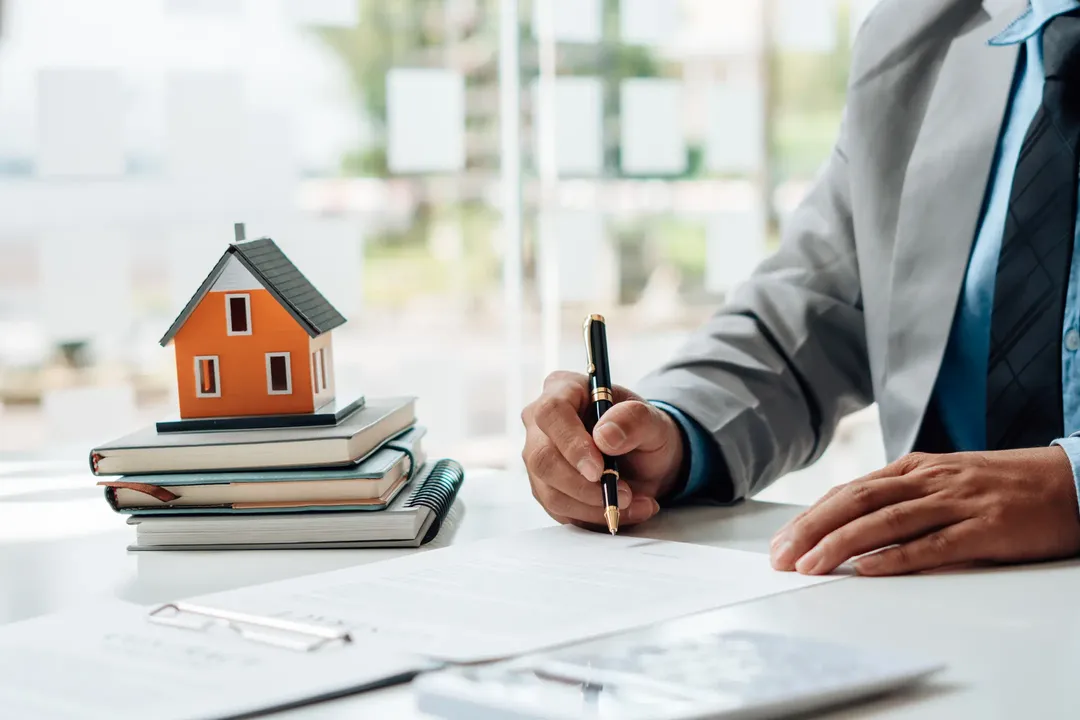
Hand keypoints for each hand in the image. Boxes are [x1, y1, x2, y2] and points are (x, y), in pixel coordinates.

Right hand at [521, 371, 684, 528]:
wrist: (643, 458)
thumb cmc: (642, 430)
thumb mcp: (652, 420)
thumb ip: (634, 420)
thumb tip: (605, 436)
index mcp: (563, 389)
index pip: (552, 413)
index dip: (571, 444)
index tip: (598, 471)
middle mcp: (541, 422)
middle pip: (542, 458)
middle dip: (583, 486)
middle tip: (623, 495)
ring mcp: (538, 455)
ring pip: (549, 491)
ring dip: (594, 506)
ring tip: (634, 503)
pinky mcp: (544, 486)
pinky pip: (559, 510)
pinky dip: (593, 517)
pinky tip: (622, 510)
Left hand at [770, 448, 1079, 575]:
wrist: (1073, 481)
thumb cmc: (1005, 485)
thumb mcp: (945, 479)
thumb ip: (903, 495)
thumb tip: (853, 521)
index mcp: (915, 468)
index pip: (849, 491)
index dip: (811, 516)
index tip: (781, 541)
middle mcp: (929, 480)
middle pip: (856, 502)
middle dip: (812, 529)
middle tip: (781, 556)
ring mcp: (957, 502)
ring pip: (886, 520)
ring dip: (842, 543)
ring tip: (811, 565)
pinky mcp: (984, 528)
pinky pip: (934, 543)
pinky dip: (897, 557)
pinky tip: (868, 570)